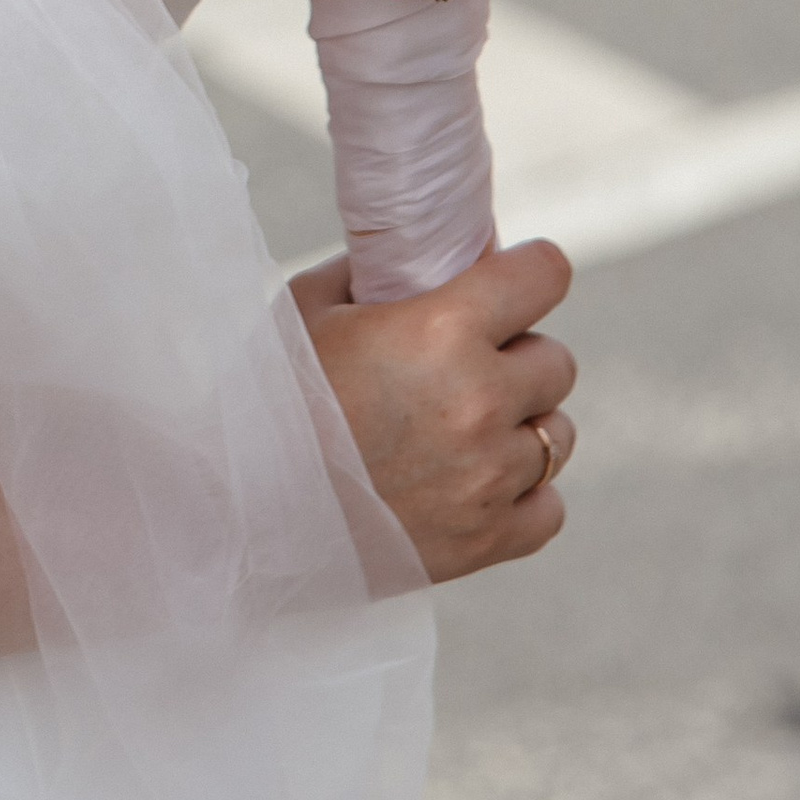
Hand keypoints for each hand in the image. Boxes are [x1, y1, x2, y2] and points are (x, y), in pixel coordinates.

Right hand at [292, 239, 576, 581]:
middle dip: (519, 354)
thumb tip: (419, 259)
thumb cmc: (274, 393)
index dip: (534, 271)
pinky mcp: (488, 540)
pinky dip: (522, 492)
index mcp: (442, 329)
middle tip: (471, 362)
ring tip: (467, 426)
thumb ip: (376, 272)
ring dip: (522, 423)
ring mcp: (490, 477)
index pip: (544, 276)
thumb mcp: (314, 306)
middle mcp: (480, 400)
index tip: (523, 276)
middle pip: (556, 361)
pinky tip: (477, 479)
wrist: (242, 504)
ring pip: (557, 434)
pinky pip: (548, 506)